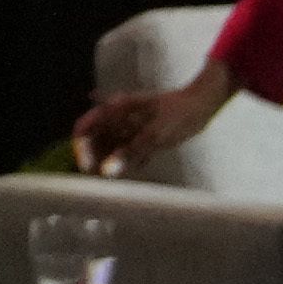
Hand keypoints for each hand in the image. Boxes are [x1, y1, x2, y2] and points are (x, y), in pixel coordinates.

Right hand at [73, 73, 236, 175]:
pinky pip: (127, 152)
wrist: (201, 105)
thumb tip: (108, 172)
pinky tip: (142, 164)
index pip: (85, 127)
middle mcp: (117, 117)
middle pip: (95, 139)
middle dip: (95, 157)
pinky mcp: (141, 136)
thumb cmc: (177, 113)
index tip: (87, 167)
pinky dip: (130, 161)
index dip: (81, 147)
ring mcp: (129, 126)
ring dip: (112, 161)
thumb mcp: (154, 134)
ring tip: (123, 172)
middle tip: (103, 177)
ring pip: (110, 147)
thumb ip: (130, 152)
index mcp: (115, 109)